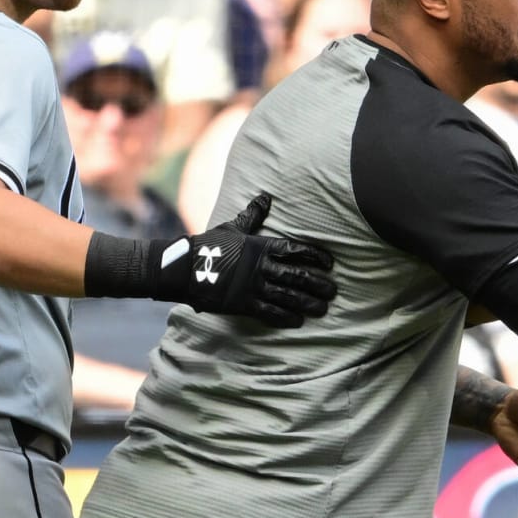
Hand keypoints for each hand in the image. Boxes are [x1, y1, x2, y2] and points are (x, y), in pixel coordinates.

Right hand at [162, 191, 337, 326]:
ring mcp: (253, 287)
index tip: (330, 263)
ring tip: (322, 309)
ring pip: (288, 297)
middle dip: (318, 284)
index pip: (295, 249)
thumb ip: (252, 215)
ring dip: (308, 303)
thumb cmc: (209, 246)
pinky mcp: (244, 304)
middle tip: (333, 291)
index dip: (316, 256)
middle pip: (298, 276)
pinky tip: (298, 320)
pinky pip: (270, 313)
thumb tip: (265, 197)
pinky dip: (286, 317)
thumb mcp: (232, 227)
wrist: (184, 269)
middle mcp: (261, 267)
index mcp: (261, 246)